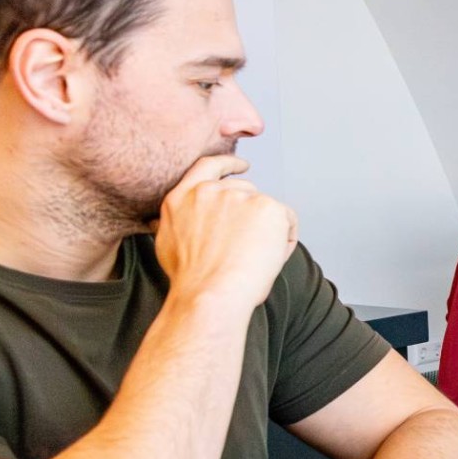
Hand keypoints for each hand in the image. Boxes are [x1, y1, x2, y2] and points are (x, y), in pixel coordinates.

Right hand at [154, 155, 297, 310]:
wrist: (209, 293)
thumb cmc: (193, 281)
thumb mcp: (171, 243)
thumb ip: (184, 223)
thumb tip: (196, 225)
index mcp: (182, 198)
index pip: (207, 168)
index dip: (228, 165)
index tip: (242, 166)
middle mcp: (209, 191)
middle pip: (244, 191)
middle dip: (251, 214)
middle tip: (250, 245)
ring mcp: (238, 196)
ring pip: (265, 209)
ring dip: (267, 231)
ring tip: (252, 260)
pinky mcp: (266, 206)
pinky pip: (287, 221)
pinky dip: (285, 240)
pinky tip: (270, 258)